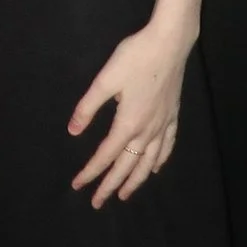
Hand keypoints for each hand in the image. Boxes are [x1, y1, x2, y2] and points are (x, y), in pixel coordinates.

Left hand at [67, 20, 191, 208]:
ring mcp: (163, 125)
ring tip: (125, 195)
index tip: (78, 185)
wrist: (169, 44)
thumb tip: (72, 131)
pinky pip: (167, 147)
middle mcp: (147, 130)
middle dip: (110, 185)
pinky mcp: (173, 116)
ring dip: (135, 180)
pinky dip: (160, 161)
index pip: (105, 155)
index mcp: (127, 123)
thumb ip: (87, 107)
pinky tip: (155, 169)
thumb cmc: (134, 58)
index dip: (90, 172)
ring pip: (148, 162)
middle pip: (127, 166)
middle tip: (97, 203)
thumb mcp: (104, 80)